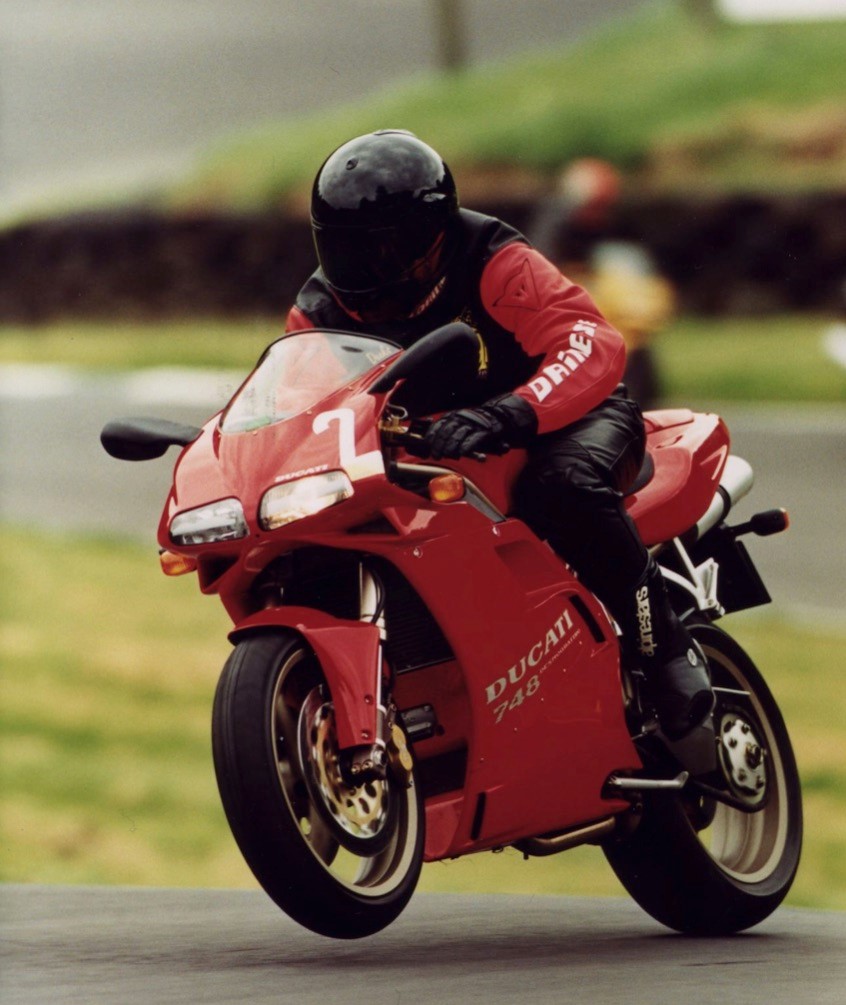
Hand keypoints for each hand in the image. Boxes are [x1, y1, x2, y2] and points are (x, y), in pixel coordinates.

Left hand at [419, 394, 537, 460]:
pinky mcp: (486, 430)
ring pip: (459, 435)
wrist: (505, 416)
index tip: (427, 444)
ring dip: (450, 447)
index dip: (433, 434)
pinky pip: (474, 439)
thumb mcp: (465, 424)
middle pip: (447, 430)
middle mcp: (464, 417)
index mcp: (457, 415)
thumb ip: (452, 431)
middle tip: (436, 454)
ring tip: (446, 455)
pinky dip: (466, 447)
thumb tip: (435, 442)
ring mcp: (475, 423)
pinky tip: (461, 453)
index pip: (440, 423)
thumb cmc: (482, 424)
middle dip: (440, 444)